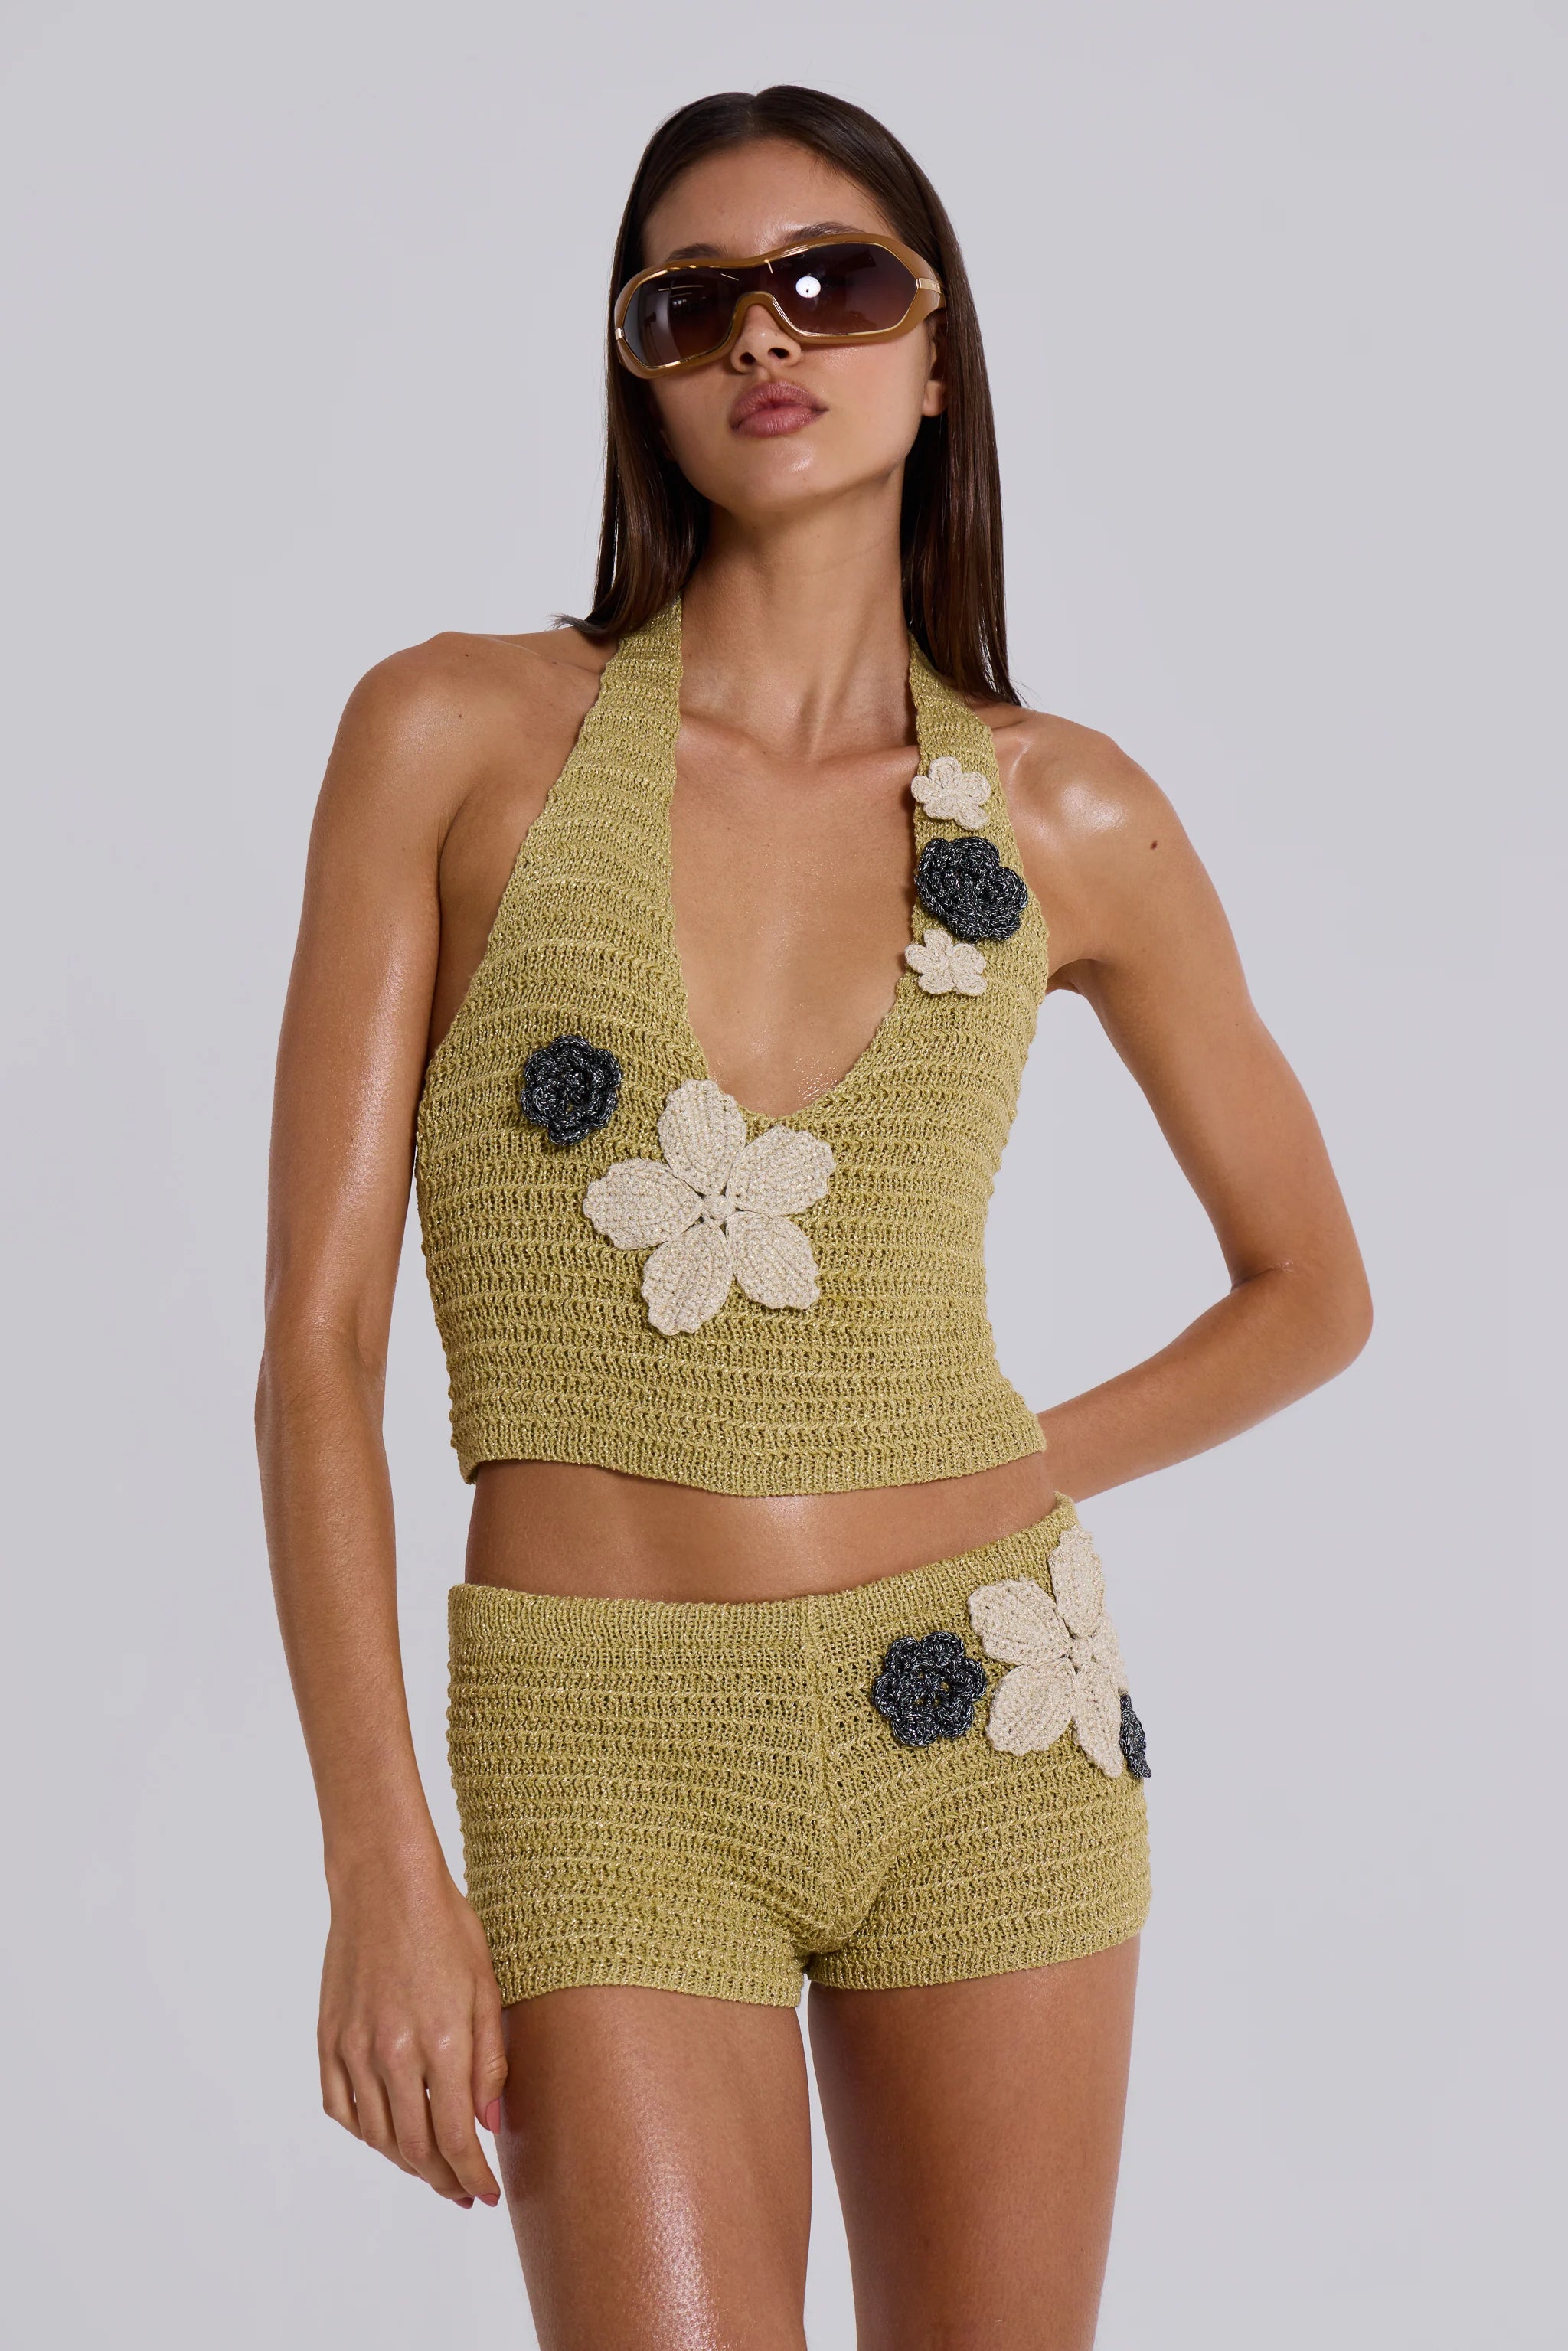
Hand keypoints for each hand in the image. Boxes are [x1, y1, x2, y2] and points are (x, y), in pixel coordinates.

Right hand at [318, 1854, 506, 2206]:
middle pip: (415, 2149)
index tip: (486, 2194)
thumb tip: (489, 2124)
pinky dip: (363, 2132)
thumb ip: (490, 2060)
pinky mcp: (328, 2038)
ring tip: (430, 2168)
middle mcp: (393, 2054)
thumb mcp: (487, 1986)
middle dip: (443, 2180)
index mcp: (441, 2042)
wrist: (384, 1884)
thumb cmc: (446, 1926)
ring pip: (376, 2136)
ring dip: (405, 2162)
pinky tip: (384, 2133)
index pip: (457, 2139)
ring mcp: (354, 2048)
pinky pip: (340, 2108)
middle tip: (462, 2192)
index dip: (473, 2176)